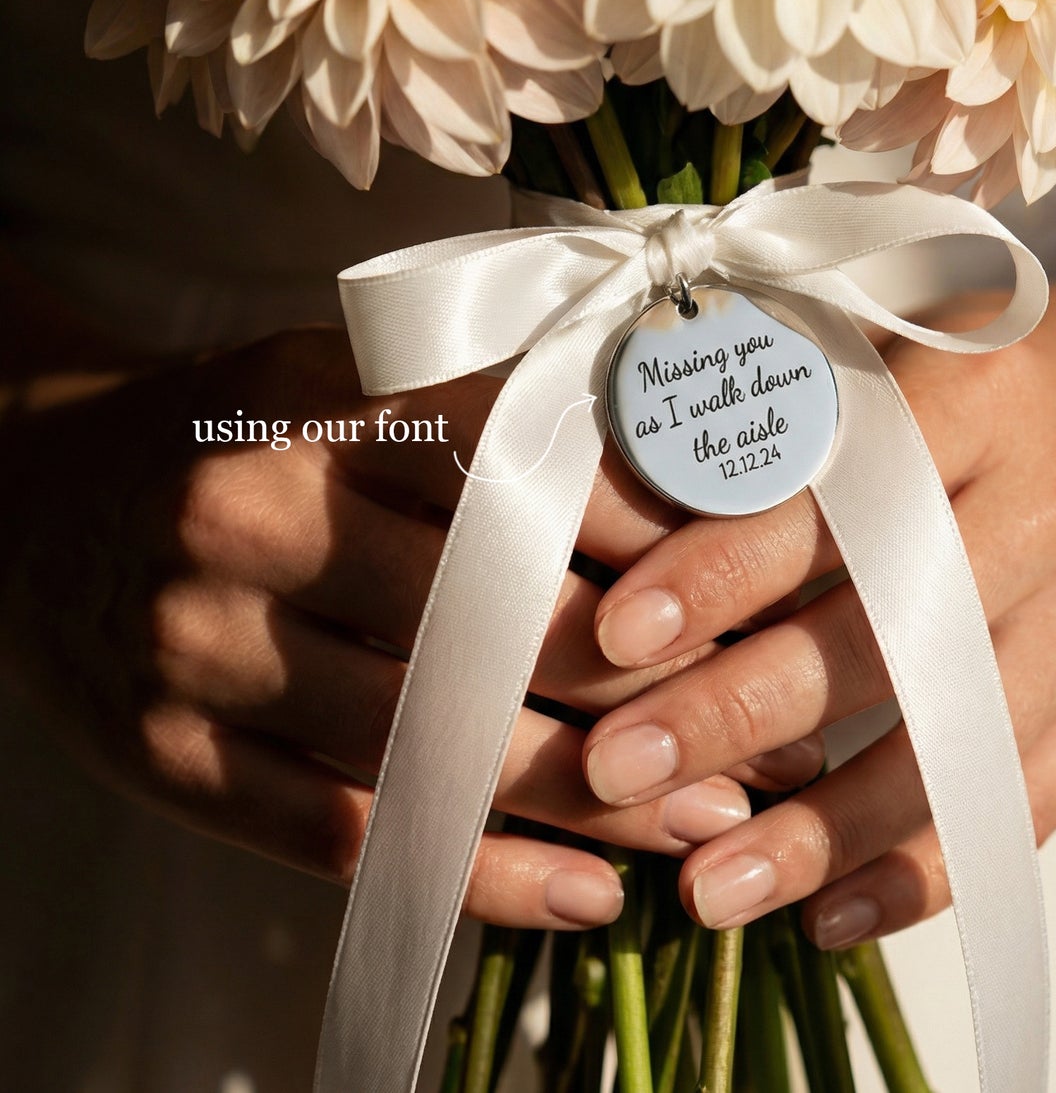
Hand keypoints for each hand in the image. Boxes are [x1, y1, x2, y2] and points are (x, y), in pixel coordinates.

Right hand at [0, 327, 822, 932]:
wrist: (30, 499)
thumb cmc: (229, 435)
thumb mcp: (336, 379)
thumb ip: (478, 408)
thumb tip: (660, 471)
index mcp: (311, 404)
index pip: (514, 464)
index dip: (642, 524)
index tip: (747, 568)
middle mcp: (252, 521)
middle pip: (489, 615)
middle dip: (646, 673)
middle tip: (765, 714)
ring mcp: (204, 652)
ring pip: (436, 740)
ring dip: (594, 793)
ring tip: (714, 818)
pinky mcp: (173, 762)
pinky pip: (351, 837)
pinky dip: (481, 873)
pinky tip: (589, 894)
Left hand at [578, 264, 1055, 948]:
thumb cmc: (994, 389)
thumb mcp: (900, 357)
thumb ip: (784, 420)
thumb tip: (620, 517)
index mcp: (982, 393)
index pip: (837, 493)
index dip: (724, 567)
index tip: (619, 634)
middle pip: (888, 630)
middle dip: (738, 711)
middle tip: (613, 770)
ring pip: (952, 744)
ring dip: (819, 831)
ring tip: (701, 888)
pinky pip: (1021, 808)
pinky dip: (920, 873)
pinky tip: (827, 916)